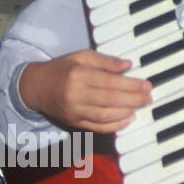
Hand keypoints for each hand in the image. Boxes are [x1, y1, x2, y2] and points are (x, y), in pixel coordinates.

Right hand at [17, 50, 152, 132]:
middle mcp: (75, 95)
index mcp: (78, 75)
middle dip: (133, 99)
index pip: (110, 82)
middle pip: (110, 100)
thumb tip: (128, 65)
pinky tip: (128, 119)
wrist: (35, 87)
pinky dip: (115, 126)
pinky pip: (97, 127)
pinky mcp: (73, 123)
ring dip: (127, 112)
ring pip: (105, 116)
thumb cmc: (62, 69)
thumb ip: (105, 61)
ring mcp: (74, 111)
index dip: (131, 85)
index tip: (146, 85)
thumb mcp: (81, 56)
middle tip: (149, 97)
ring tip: (140, 106)